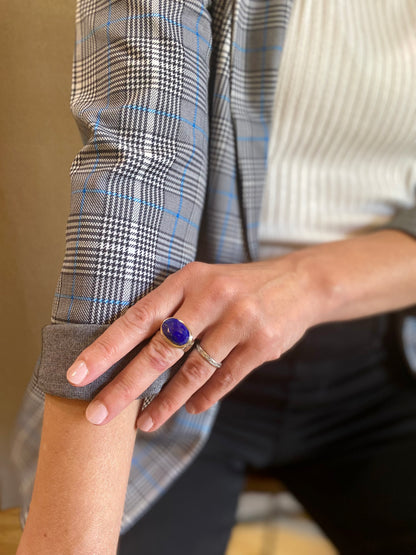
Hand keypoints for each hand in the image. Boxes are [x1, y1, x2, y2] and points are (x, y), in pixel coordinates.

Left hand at [66, 255, 324, 430]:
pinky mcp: (262, 345)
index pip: (138, 317)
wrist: (300, 282)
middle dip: (125, 386)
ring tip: (143, 423)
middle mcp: (211, 298)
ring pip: (192, 372)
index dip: (105, 348)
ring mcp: (239, 321)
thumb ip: (172, 309)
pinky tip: (189, 410)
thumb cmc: (239, 285)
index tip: (77, 375)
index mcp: (188, 279)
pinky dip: (203, 398)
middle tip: (97, 413)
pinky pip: (224, 380)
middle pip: (160, 350)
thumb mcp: (203, 282)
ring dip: (165, 402)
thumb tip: (133, 352)